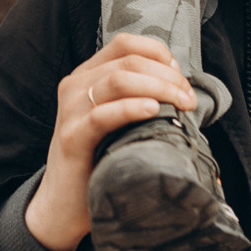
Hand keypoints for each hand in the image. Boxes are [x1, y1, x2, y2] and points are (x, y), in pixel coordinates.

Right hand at [25, 34, 196, 250]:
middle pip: (127, 61)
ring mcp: (70, 111)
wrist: (63, 205)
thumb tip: (181, 89)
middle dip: (166, 75)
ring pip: (118, 80)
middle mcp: (75, 87)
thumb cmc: (97, 161)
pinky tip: (153, 111)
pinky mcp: (72, 138)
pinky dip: (132, 108)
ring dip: (158, 87)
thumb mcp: (115, 122)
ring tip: (179, 104)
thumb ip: (135, 98)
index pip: (125, 44)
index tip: (179, 75)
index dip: (158, 53)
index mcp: (86, 77)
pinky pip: (103, 114)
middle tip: (188, 98)